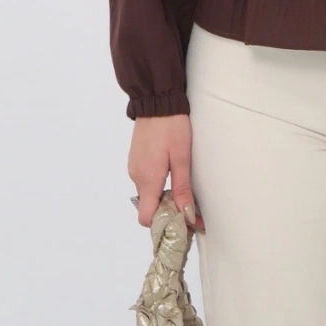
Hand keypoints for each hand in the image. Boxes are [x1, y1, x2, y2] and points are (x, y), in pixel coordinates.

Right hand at [128, 113, 204, 233]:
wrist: (157, 101)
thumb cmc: (172, 127)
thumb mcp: (182, 158)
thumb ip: (183, 188)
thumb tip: (187, 216)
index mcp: (147, 179)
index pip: (146, 218)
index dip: (163, 224)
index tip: (182, 223)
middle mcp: (136, 176)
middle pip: (148, 207)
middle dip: (167, 212)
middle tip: (190, 209)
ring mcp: (134, 167)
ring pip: (148, 194)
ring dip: (163, 198)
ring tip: (183, 191)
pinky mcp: (137, 159)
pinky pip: (146, 180)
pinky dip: (158, 185)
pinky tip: (172, 175)